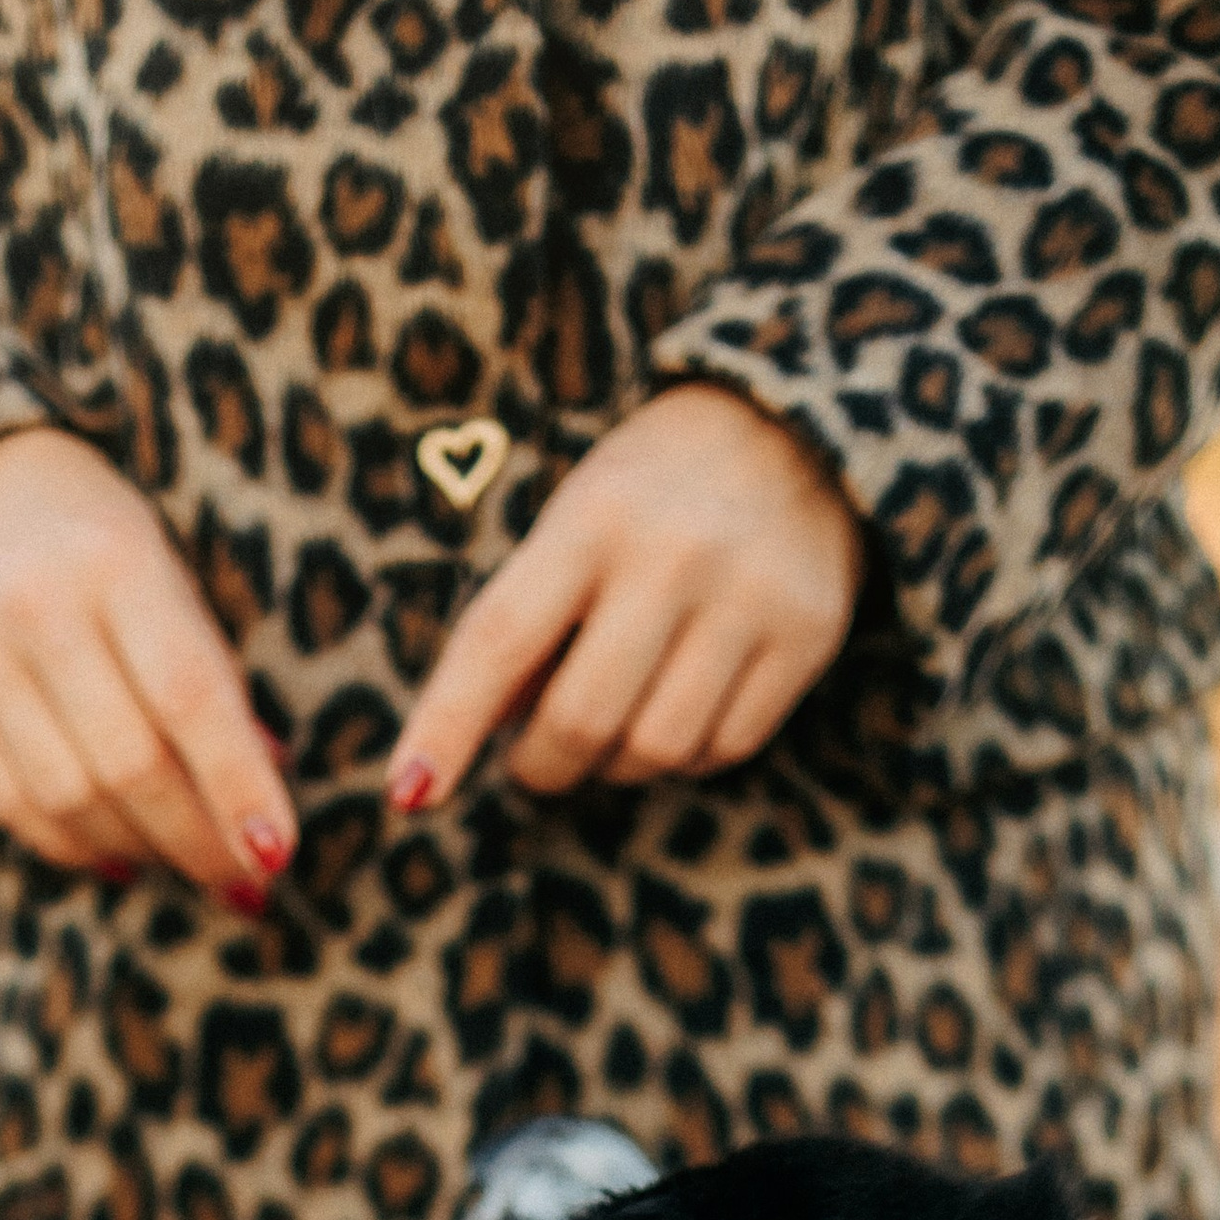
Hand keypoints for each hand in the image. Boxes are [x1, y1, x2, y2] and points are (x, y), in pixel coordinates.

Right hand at [0, 426, 293, 904]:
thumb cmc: (94, 541)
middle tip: (243, 879)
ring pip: (70, 798)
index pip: (189, 696)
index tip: (277, 852)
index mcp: (115, 558)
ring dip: (142, 848)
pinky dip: (77, 847)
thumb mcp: (165, 573)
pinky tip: (122, 854)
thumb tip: (260, 806)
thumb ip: (212, 678)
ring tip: (185, 860)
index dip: (236, 784)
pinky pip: (13, 806)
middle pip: (129, 762)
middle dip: (197, 838)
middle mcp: (37, 605)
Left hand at [384, 385, 860, 812]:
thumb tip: (455, 748)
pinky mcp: (809, 635)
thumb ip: (521, 624)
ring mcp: (750, 596)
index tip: (410, 792)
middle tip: (538, 759)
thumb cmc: (652, 490)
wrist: (800, 427)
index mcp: (592, 517)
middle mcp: (673, 555)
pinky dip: (687, 757)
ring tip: (617, 725)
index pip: (500, 637)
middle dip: (543, 765)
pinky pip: (724, 748)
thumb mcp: (574, 521)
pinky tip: (681, 710)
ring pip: (656, 750)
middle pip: (581, 720)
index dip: (448, 724)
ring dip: (618, 766)